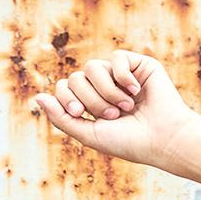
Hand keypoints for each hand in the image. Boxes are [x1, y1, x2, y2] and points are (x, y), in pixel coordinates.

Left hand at [32, 50, 200, 170]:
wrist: (163, 139)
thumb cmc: (128, 142)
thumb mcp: (88, 134)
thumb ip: (61, 118)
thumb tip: (37, 97)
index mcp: (90, 103)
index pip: (64, 88)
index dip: (67, 99)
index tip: (80, 115)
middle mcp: (103, 87)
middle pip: (76, 78)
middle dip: (90, 100)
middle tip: (112, 116)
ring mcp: (120, 75)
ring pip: (93, 67)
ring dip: (106, 91)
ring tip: (125, 107)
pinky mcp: (138, 65)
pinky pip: (117, 58)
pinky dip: (122, 76)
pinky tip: (135, 91)